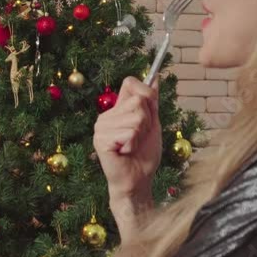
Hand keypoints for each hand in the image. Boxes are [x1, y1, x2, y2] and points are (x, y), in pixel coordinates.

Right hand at [94, 76, 161, 200]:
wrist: (137, 180)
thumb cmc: (144, 154)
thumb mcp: (152, 123)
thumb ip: (151, 101)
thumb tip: (155, 76)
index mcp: (115, 110)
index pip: (130, 83)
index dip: (146, 96)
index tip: (148, 115)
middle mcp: (105, 116)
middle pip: (138, 101)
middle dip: (146, 121)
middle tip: (138, 138)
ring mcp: (100, 128)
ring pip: (136, 118)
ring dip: (140, 135)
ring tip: (131, 146)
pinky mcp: (100, 140)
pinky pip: (129, 132)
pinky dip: (133, 144)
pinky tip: (125, 152)